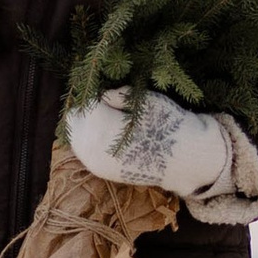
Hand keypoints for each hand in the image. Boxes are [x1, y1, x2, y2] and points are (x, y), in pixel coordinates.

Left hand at [67, 89, 257, 221]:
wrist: (183, 158)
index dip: (92, 92)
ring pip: (76, 136)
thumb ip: (116, 95)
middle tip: (100, 99)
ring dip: (85, 123)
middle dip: (86, 108)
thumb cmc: (165, 123)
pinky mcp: (101, 171)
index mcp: (103, 127)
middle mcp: (94, 148)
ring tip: (102, 113)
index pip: (84, 104)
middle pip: (75, 120)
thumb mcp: (142, 99)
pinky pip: (84, 150)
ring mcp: (95, 163)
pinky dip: (89, 138)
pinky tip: (104, 130)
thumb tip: (98, 94)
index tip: (102, 86)